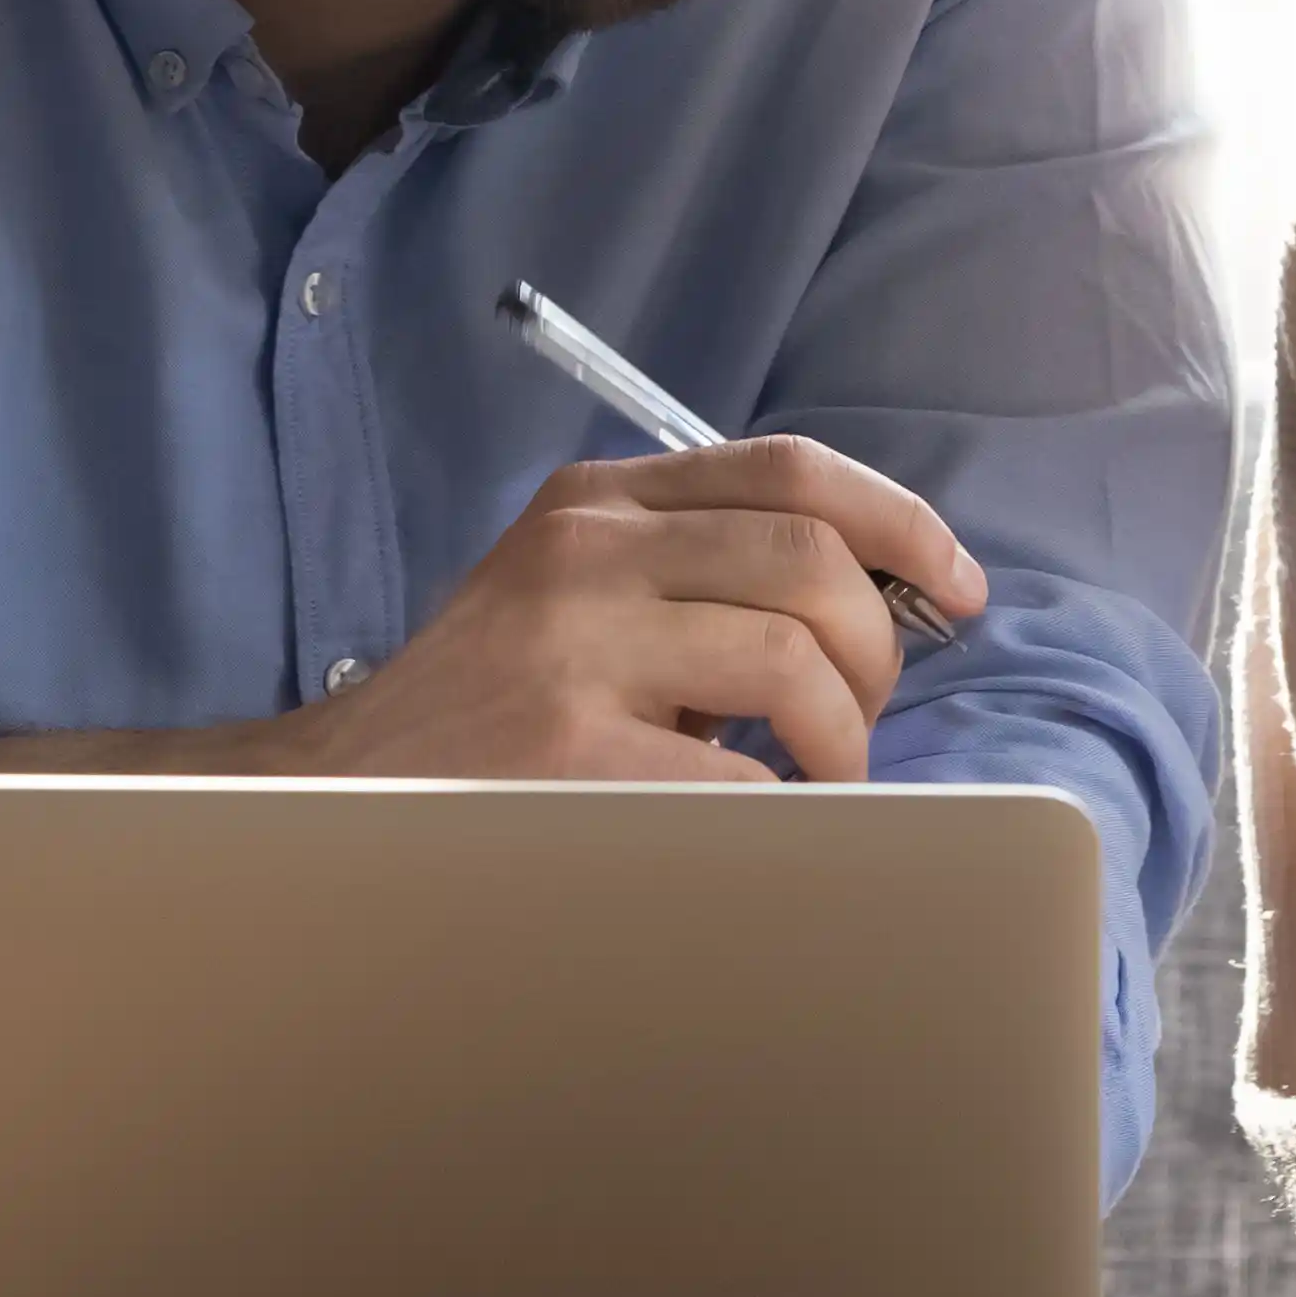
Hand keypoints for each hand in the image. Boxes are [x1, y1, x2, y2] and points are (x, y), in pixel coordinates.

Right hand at [284, 437, 985, 786]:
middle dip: (877, 651)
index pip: (793, 467)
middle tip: (861, 719)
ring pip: (794, 661)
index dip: (902, 523)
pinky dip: (786, 810)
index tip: (957, 589)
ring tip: (817, 781)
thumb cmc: (491, 715)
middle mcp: (585, 551)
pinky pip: (743, 778)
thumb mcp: (579, 598)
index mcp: (600, 501)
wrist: (339, 799)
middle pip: (813, 562)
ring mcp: (572, 647)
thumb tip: (881, 600)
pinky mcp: (566, 752)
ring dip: (842, 738)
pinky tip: (761, 829)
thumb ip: (702, 572)